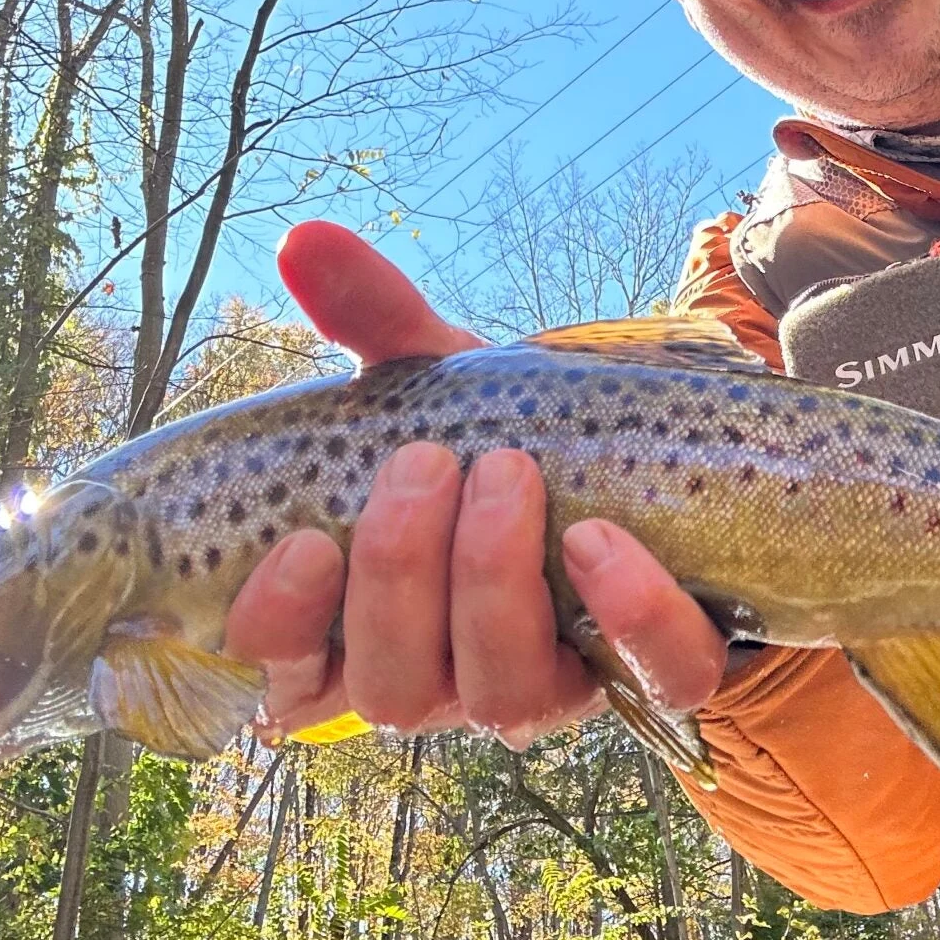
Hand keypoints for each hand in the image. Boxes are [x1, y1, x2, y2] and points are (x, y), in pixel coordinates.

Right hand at [221, 220, 727, 746]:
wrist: (656, 469)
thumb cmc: (510, 442)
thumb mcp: (442, 387)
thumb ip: (377, 324)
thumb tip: (304, 241)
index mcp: (367, 631)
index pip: (286, 679)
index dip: (281, 629)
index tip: (301, 544)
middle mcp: (449, 681)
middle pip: (393, 689)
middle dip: (402, 576)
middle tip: (428, 464)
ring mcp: (554, 690)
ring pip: (504, 697)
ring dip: (494, 584)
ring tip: (508, 473)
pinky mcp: (658, 677)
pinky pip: (651, 679)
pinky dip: (628, 615)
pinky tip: (603, 543)